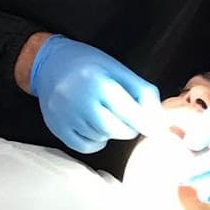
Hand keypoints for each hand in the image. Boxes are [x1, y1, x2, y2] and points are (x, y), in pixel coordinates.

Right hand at [30, 35, 161, 153]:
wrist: (50, 62)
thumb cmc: (89, 64)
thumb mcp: (118, 70)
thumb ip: (142, 92)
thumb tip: (159, 119)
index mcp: (99, 81)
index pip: (130, 112)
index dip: (146, 123)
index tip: (157, 130)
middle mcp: (80, 99)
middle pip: (117, 130)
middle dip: (129, 127)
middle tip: (128, 117)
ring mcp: (66, 115)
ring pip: (102, 138)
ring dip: (110, 131)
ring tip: (104, 112)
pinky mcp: (57, 128)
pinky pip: (86, 146)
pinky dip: (95, 140)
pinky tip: (93, 124)